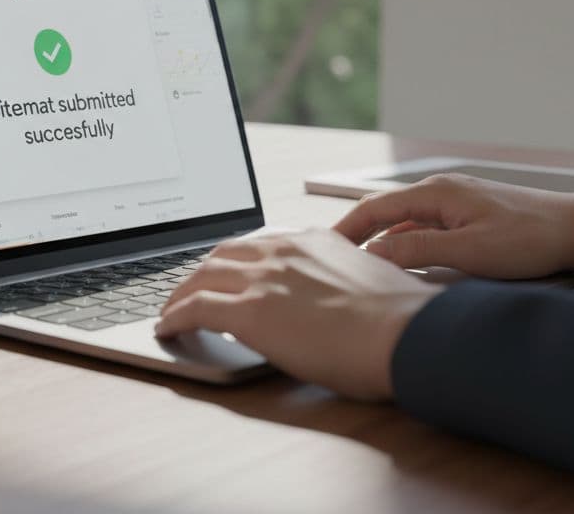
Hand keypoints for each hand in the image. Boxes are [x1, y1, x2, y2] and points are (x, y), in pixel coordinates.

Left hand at [155, 229, 441, 399]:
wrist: (407, 333)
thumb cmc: (402, 321)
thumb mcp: (371, 283)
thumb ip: (343, 282)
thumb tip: (339, 302)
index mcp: (314, 240)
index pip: (261, 243)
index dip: (238, 259)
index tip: (229, 270)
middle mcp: (284, 251)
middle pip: (223, 254)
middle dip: (202, 272)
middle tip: (190, 289)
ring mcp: (264, 279)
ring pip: (202, 277)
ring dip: (181, 294)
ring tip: (171, 310)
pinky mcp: (249, 312)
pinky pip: (196, 309)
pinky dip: (175, 317)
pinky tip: (167, 329)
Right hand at [333, 174, 573, 277]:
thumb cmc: (529, 239)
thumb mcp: (469, 251)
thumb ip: (418, 250)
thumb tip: (374, 253)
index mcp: (436, 193)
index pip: (375, 208)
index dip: (346, 228)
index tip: (322, 248)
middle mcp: (441, 192)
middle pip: (385, 213)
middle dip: (358, 235)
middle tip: (334, 261)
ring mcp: (454, 203)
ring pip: (405, 223)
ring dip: (382, 242)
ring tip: (361, 268)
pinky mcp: (467, 216)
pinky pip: (425, 229)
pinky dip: (406, 244)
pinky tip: (404, 266)